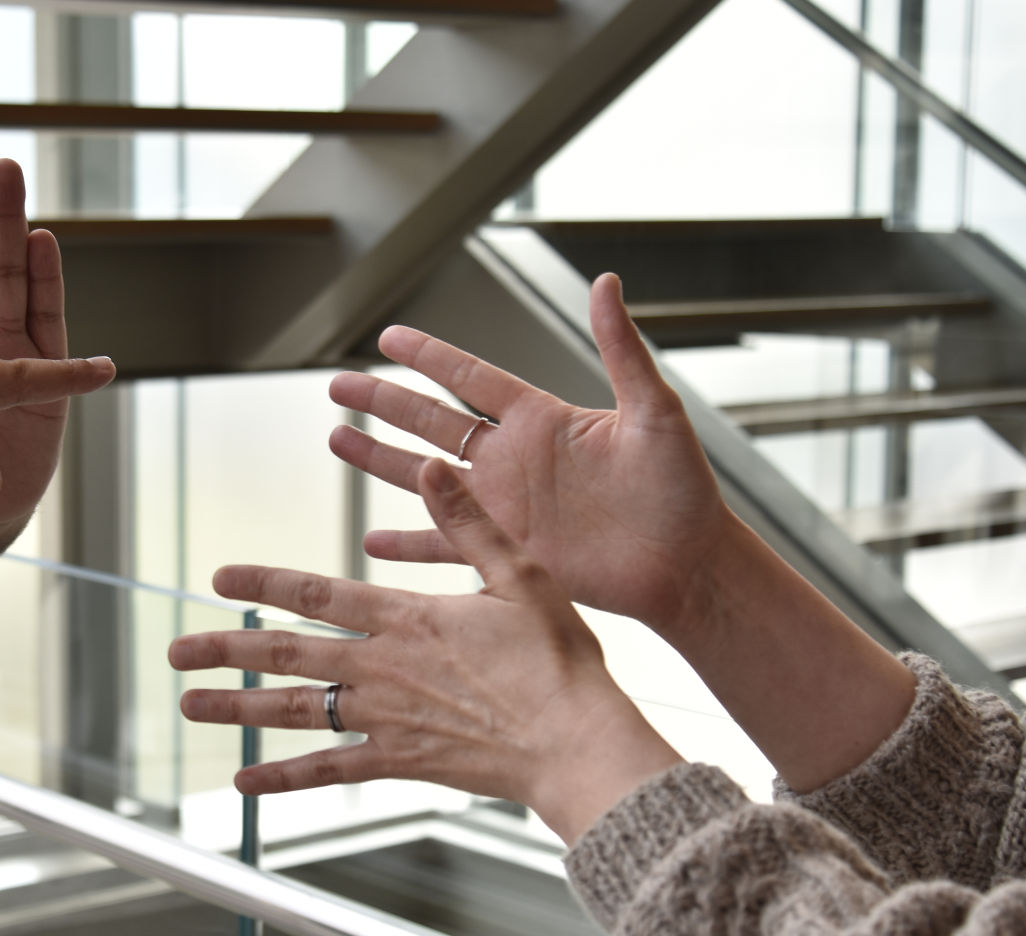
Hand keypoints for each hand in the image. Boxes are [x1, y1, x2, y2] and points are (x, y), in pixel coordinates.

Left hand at [168, 460, 681, 842]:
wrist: (575, 742)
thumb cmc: (558, 661)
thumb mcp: (519, 573)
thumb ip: (466, 521)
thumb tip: (431, 465)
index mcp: (405, 617)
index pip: (314, 592)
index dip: (262, 582)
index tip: (219, 577)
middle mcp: (380, 668)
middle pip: (283, 652)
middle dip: (223, 649)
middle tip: (175, 650)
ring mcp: (383, 718)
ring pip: (292, 710)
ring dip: (235, 707)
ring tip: (189, 705)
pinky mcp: (398, 761)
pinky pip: (328, 770)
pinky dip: (283, 778)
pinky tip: (245, 783)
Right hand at [331, 273, 726, 638]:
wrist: (688, 563)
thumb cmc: (683, 488)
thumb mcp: (655, 412)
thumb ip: (622, 350)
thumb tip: (606, 282)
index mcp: (542, 420)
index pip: (471, 379)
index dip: (429, 357)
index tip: (388, 337)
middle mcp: (513, 460)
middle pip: (431, 421)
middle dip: (383, 402)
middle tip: (338, 385)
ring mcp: (504, 508)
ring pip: (424, 477)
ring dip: (380, 460)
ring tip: (336, 440)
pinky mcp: (507, 553)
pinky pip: (446, 547)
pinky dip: (408, 547)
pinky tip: (371, 545)